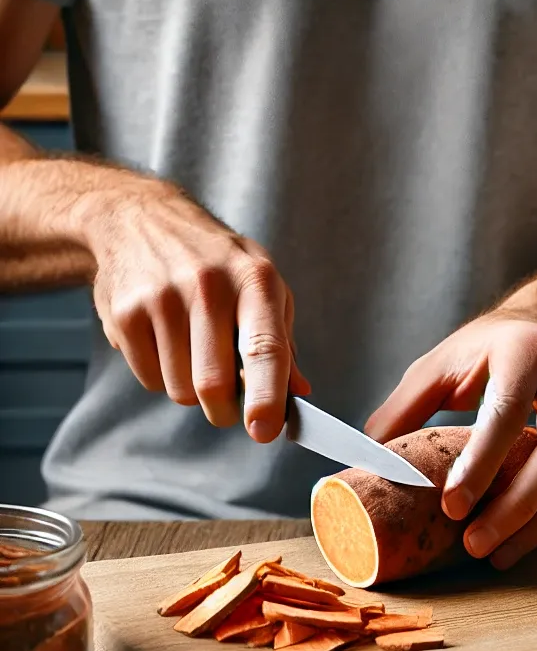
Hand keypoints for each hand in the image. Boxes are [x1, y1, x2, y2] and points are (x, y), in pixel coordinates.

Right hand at [82, 175, 308, 440]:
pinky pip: (150, 378)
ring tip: (193, 350)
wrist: (141, 220)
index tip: (264, 431)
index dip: (266, 396)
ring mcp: (161, 298)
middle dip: (225, 410)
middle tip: (229, 407)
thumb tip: (298, 393)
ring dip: (191, 389)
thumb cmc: (217, 264)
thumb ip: (282, 344)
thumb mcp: (262, 288)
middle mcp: (208, 286)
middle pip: (214, 383)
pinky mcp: (124, 313)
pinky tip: (164, 340)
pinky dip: (162, 375)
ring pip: (181, 389)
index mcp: (255, 281)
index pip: (263, 349)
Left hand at [366, 313, 536, 567]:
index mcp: (525, 348)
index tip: (452, 508)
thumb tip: (366, 462)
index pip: (509, 411)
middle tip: (474, 545)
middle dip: (519, 506)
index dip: (482, 464)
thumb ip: (403, 409)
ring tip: (498, 555)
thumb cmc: (485, 350)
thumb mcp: (439, 363)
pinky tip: (525, 540)